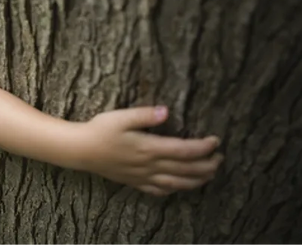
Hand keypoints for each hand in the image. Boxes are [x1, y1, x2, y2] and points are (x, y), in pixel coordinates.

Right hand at [72, 106, 223, 195]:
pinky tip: (179, 186)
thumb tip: (166, 111)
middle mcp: (149, 165)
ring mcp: (142, 176)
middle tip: (220, 158)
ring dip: (197, 180)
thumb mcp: (120, 117)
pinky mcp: (134, 182)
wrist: (80, 150)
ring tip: (209, 174)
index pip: (184, 150)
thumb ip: (145, 115)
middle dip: (207, 165)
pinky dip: (174, 190)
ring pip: (177, 183)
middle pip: (186, 170)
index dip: (204, 147)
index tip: (216, 141)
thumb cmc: (100, 130)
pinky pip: (159, 191)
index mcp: (149, 148)